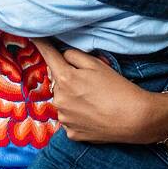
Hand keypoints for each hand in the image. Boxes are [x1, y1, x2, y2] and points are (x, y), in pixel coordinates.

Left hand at [33, 39, 165, 143]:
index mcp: (65, 78)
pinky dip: (78, 115)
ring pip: (63, 100)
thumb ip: (74, 55)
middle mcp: (59, 99)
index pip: (48, 55)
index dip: (41, 44)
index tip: (33, 35)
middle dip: (68, 78)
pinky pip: (69, 118)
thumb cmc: (118, 88)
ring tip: (94, 100)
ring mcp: (64, 118)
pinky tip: (93, 114)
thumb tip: (62, 55)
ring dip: (72, 97)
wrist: (134, 119)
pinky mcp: (71, 133)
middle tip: (90, 82)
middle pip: (57, 81)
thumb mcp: (96, 64)